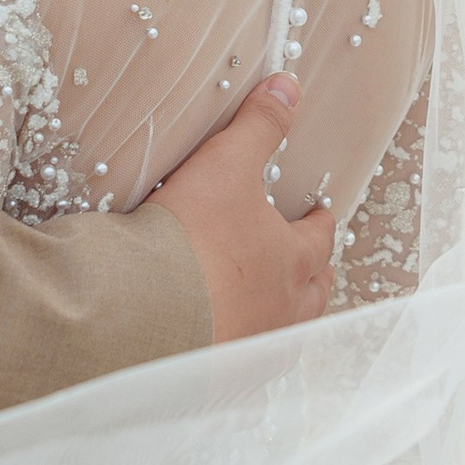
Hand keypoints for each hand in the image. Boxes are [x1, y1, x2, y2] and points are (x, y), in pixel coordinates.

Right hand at [146, 75, 334, 343]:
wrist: (144, 315)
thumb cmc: (192, 240)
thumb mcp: (225, 166)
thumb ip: (258, 126)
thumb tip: (289, 85)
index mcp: (292, 261)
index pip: (321, 239)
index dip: (321, 223)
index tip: (320, 214)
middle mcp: (283, 313)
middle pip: (313, 294)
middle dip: (312, 275)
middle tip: (308, 264)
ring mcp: (253, 352)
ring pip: (283, 334)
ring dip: (282, 318)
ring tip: (272, 310)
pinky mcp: (217, 380)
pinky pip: (240, 368)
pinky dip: (239, 354)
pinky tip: (225, 350)